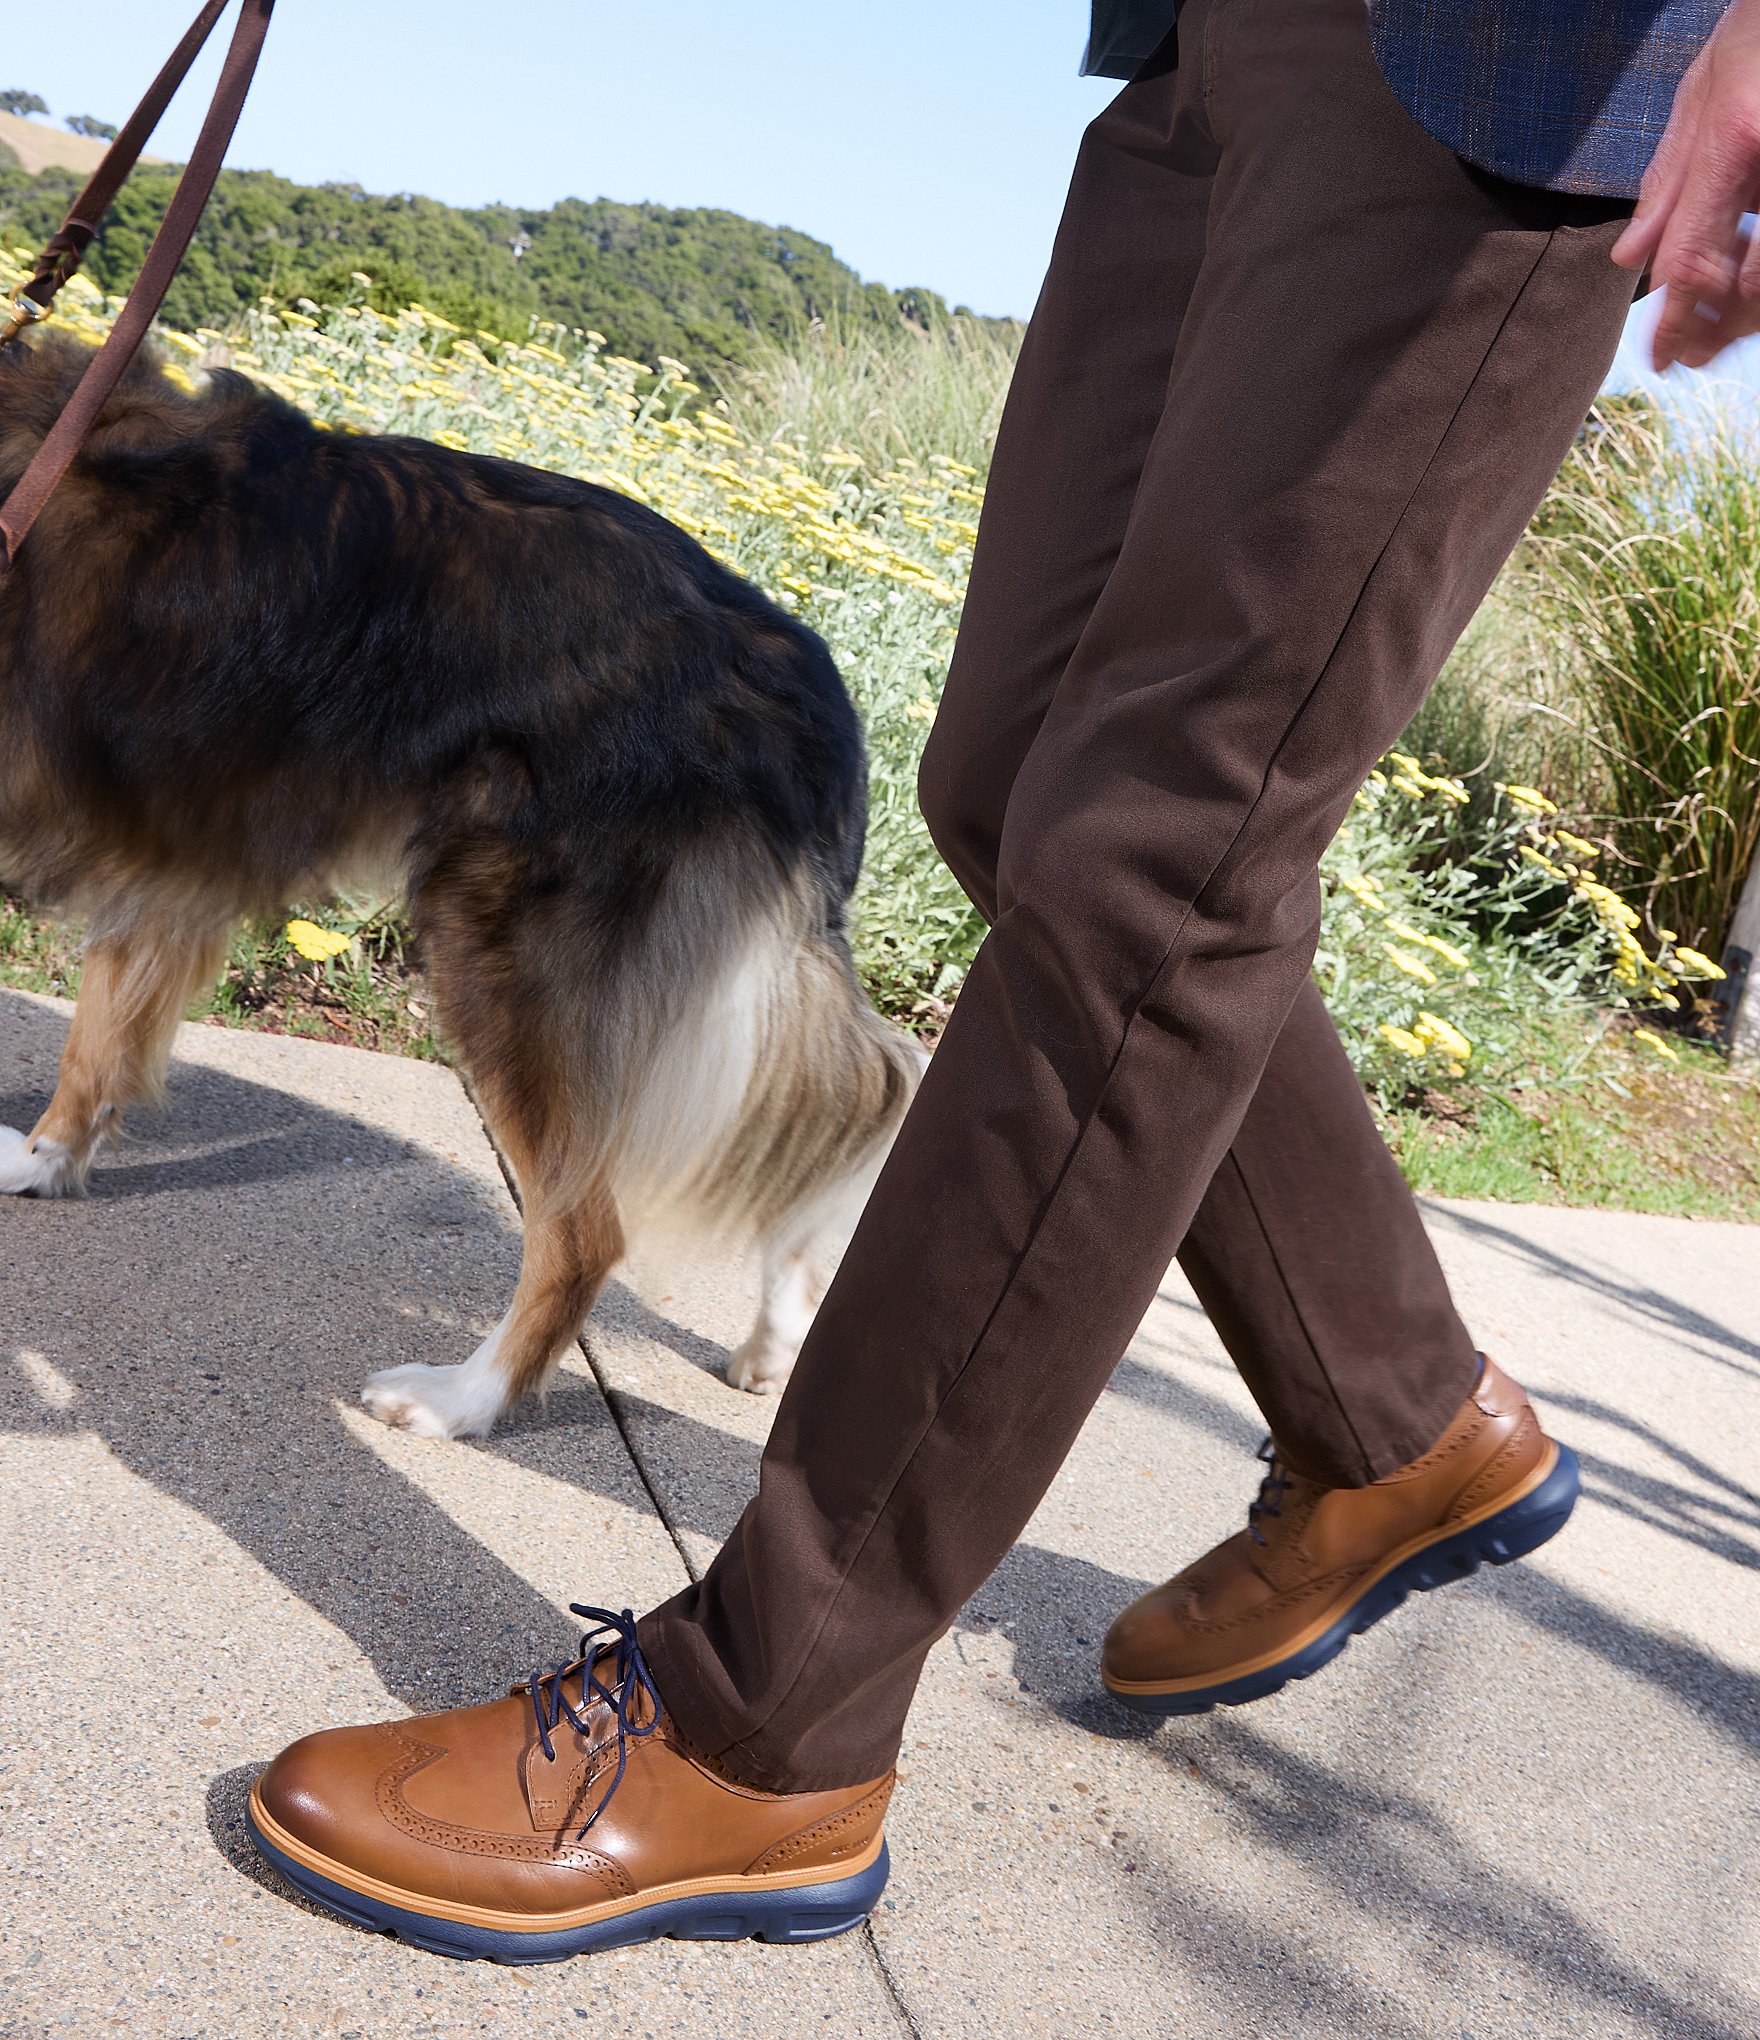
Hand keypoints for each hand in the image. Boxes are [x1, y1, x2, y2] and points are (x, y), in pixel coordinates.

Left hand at [1611, 0, 1759, 370]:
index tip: (1661, 359)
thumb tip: (1630, 258)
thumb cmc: (1759, 34)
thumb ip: (1668, 180)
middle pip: (1751, 282)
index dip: (1675, 320)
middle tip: (1690, 358)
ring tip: (1717, 331)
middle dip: (1718, 329)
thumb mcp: (1702, 91)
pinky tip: (1744, 280)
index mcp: (1735, 139)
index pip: (1694, 257)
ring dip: (1747, 312)